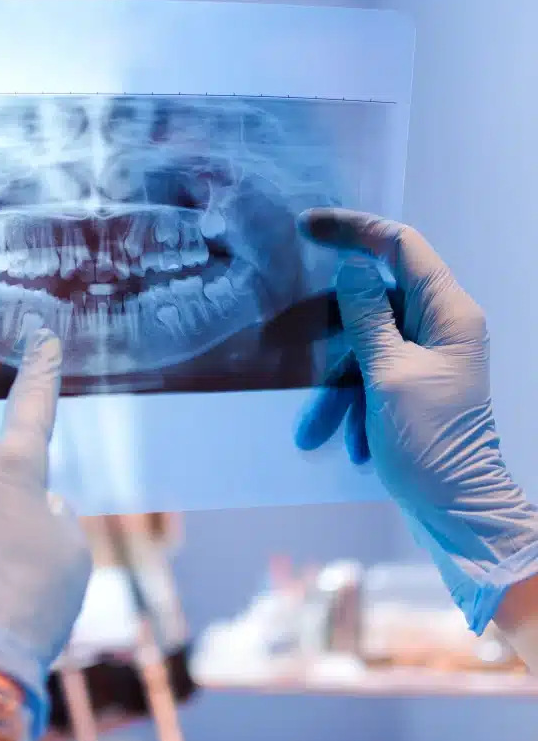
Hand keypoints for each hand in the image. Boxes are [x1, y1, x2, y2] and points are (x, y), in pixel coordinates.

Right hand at [294, 208, 537, 633]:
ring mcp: (426, 357)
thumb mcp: (388, 375)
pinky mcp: (411, 385)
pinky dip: (351, 403)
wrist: (458, 514)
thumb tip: (350, 265)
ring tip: (313, 430)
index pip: (401, 246)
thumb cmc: (430, 443)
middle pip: (374, 300)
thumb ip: (367, 315)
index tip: (307, 227)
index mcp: (448, 313)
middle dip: (330, 332)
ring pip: (365, 346)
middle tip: (283, 336)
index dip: (354, 229)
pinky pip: (369, 375)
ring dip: (336, 386)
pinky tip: (343, 441)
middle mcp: (440, 327)